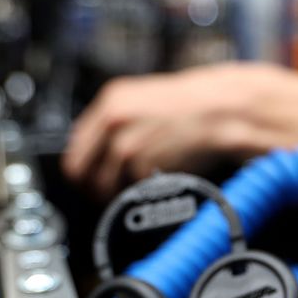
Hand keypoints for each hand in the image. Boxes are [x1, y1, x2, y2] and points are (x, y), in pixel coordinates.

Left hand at [62, 63, 282, 198]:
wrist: (223, 109)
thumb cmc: (193, 106)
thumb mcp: (145, 102)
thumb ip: (118, 123)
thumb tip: (102, 150)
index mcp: (110, 102)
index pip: (74, 149)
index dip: (81, 171)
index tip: (88, 180)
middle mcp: (112, 122)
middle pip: (80, 173)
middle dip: (93, 189)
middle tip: (106, 195)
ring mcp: (126, 144)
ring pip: (104, 187)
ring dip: (117, 196)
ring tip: (135, 192)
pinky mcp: (144, 165)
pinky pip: (131, 191)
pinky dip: (142, 195)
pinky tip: (154, 186)